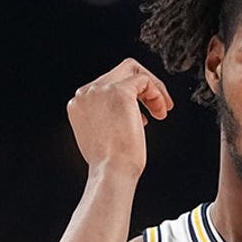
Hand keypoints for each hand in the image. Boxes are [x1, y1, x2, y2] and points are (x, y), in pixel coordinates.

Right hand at [66, 58, 173, 177]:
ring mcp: (100, 90)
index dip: (129, 100)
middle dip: (142, 87)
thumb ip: (107, 118)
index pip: (106, 87)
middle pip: (119, 73)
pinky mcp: (119, 91)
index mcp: (79, 104)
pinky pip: (144, 80)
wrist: (112, 171)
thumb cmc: (110, 163)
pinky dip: (157, 93)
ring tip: (161, 110)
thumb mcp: (101, 136)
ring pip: (131, 70)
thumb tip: (125, 113)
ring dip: (152, 89)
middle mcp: (86, 93)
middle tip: (158, 106)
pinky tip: (161, 111)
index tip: (143, 117)